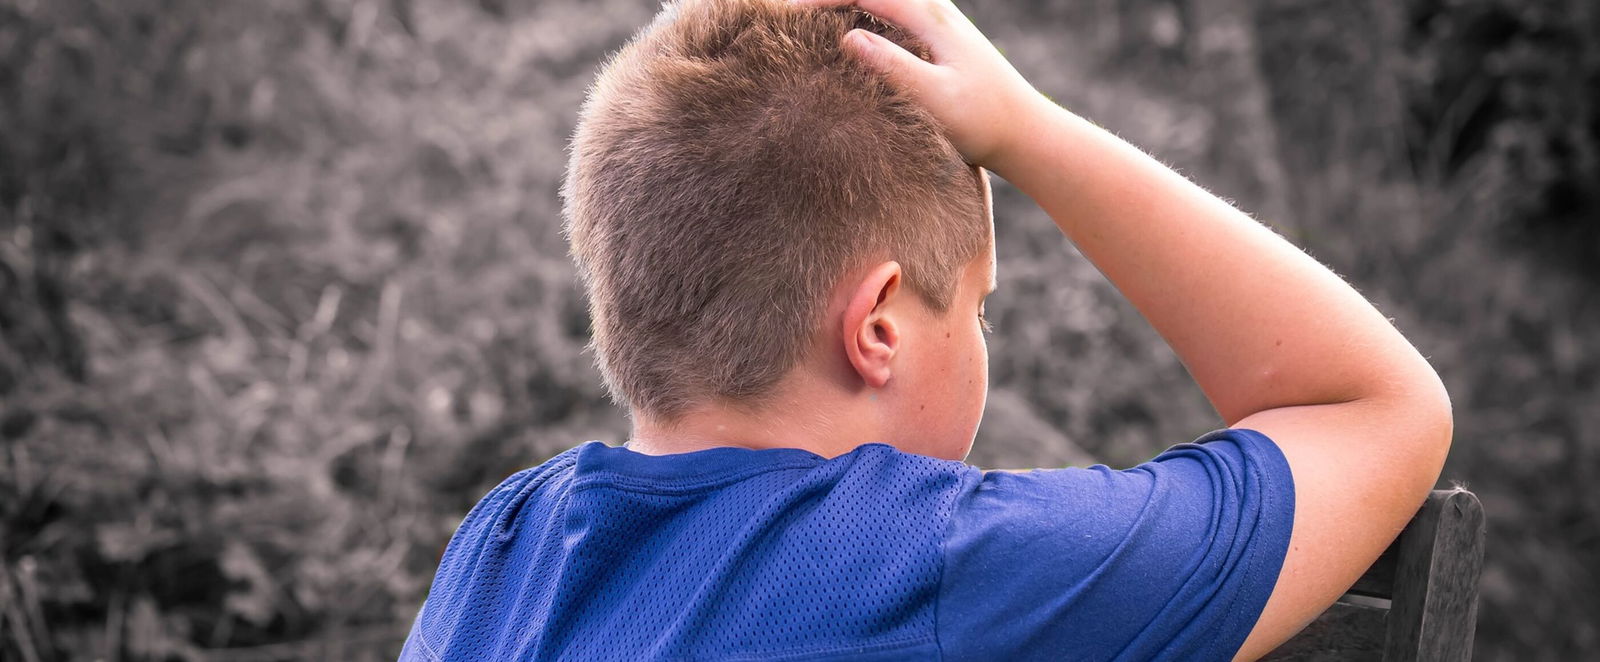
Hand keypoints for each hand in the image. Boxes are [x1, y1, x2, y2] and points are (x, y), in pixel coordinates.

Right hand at [789, 0, 1047, 169]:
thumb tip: (847, 38)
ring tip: (800, 28)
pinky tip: (838, 46)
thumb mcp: (936, 99)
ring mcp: (934, 22)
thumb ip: (893, 68)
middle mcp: (932, 9)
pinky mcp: (934, 40)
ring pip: (876, 1)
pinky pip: (885, 17)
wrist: (1026, 133)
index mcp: (929, 16)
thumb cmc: (985, 122)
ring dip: (840, 7)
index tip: (782, 15)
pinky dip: (857, 21)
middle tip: (781, 19)